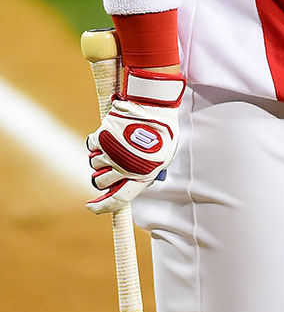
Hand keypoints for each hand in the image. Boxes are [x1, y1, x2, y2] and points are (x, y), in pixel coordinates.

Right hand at [86, 67, 184, 213]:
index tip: (92, 207)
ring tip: (116, 145)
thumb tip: (130, 185)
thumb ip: (148, 173)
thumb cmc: (162, 130)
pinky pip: (91, 146)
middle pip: (101, 182)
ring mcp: (112, 151)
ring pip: (94, 164)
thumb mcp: (164, 156)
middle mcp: (125, 165)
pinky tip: (109, 136)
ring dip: (101, 158)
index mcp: (143, 173)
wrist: (155, 104)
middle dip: (102, 177)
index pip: (118, 199)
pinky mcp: (103, 135)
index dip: (103, 206)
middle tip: (111, 165)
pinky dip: (97, 143)